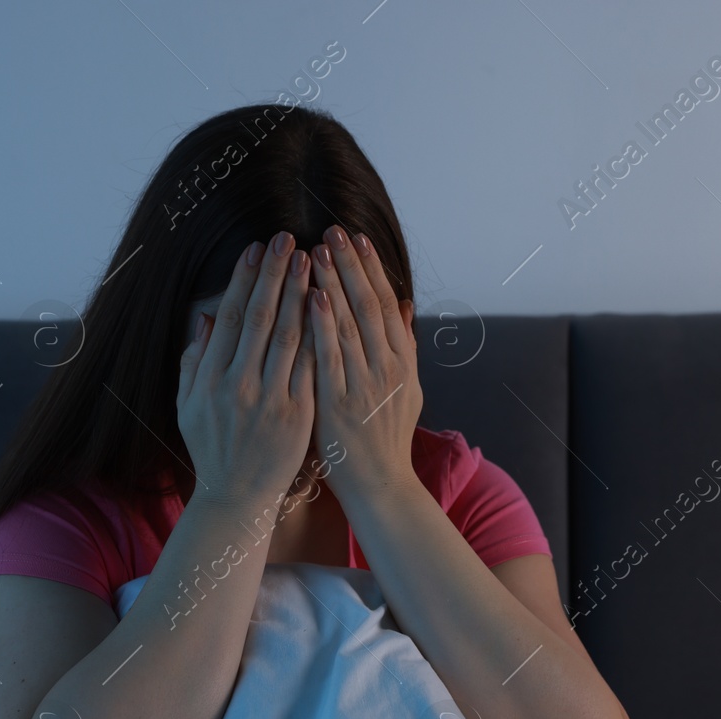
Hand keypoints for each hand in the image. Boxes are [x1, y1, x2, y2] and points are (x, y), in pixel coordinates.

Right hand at [177, 232, 315, 507]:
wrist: (236, 496)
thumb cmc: (212, 447)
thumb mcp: (188, 404)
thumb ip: (193, 361)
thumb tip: (205, 319)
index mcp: (208, 379)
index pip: (228, 317)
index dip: (243, 280)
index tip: (256, 250)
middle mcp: (236, 385)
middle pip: (258, 318)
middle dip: (274, 275)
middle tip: (287, 239)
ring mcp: (268, 400)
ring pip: (286, 336)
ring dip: (300, 294)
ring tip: (311, 260)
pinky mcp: (297, 415)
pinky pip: (310, 366)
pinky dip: (318, 334)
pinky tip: (327, 306)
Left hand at [305, 225, 420, 500]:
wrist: (381, 486)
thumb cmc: (386, 439)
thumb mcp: (407, 389)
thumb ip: (405, 345)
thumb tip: (404, 302)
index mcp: (401, 361)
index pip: (385, 303)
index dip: (370, 268)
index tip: (356, 238)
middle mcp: (387, 367)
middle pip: (368, 305)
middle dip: (350, 265)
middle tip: (332, 230)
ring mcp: (365, 385)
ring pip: (350, 323)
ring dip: (334, 284)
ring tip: (318, 250)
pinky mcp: (341, 403)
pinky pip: (331, 357)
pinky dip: (324, 324)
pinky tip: (313, 296)